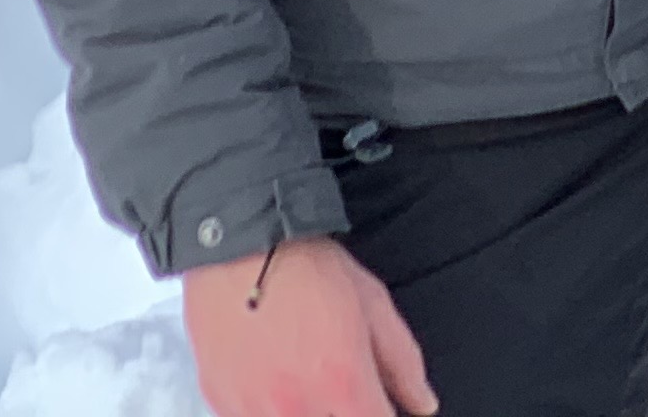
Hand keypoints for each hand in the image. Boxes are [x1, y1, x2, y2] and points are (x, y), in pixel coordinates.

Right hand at [182, 234, 435, 416]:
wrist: (240, 248)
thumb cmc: (310, 270)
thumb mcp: (372, 305)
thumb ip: (402, 363)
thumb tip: (423, 405)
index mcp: (344, 384)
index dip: (383, 414)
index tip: (379, 403)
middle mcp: (299, 407)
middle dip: (345, 411)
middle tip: (341, 389)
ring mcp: (255, 412)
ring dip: (308, 411)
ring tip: (306, 379)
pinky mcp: (223, 406)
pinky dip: (270, 410)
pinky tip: (276, 383)